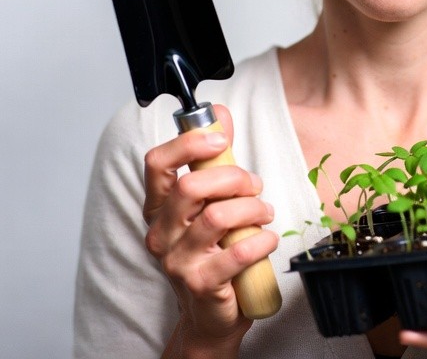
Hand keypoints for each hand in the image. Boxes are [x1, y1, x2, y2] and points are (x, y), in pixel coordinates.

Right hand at [143, 105, 277, 351]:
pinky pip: (238, 252)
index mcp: (160, 206)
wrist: (212, 313)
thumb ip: (215, 158)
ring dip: (253, 208)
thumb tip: (219, 113)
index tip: (220, 140)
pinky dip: (262, 240)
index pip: (156, 163)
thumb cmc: (214, 249)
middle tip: (255, 186)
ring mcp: (177, 260)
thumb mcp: (213, 199)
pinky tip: (269, 239)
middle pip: (191, 185)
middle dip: (234, 177)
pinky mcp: (201, 284)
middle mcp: (161, 232)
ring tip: (265, 213)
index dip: (188, 143)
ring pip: (217, 216)